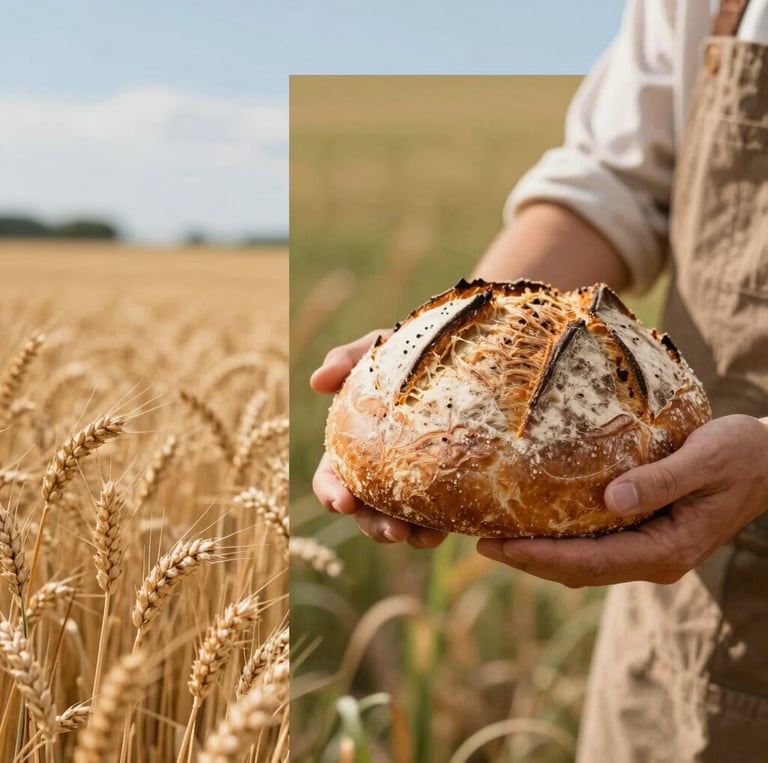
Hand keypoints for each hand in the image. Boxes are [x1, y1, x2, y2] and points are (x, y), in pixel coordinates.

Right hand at [310, 330, 447, 549]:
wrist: (467, 351)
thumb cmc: (412, 349)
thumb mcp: (381, 347)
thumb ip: (347, 359)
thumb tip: (316, 382)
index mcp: (352, 445)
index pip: (331, 478)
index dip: (331, 493)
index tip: (342, 501)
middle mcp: (377, 471)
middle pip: (364, 511)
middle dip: (374, 526)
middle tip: (394, 531)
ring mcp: (411, 483)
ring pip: (401, 522)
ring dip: (409, 535)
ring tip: (427, 536)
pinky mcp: (445, 487)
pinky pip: (438, 517)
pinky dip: (440, 528)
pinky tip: (450, 529)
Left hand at [476, 415, 767, 586]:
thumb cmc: (743, 454)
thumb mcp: (707, 459)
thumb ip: (662, 480)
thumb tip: (612, 499)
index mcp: (668, 548)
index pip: (592, 562)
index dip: (541, 557)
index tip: (499, 546)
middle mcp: (655, 558)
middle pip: (580, 570)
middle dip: (529, 559)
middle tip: (481, 542)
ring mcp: (650, 549)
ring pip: (585, 562)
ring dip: (540, 553)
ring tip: (495, 537)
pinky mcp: (645, 534)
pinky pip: (596, 545)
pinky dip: (561, 540)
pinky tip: (535, 523)